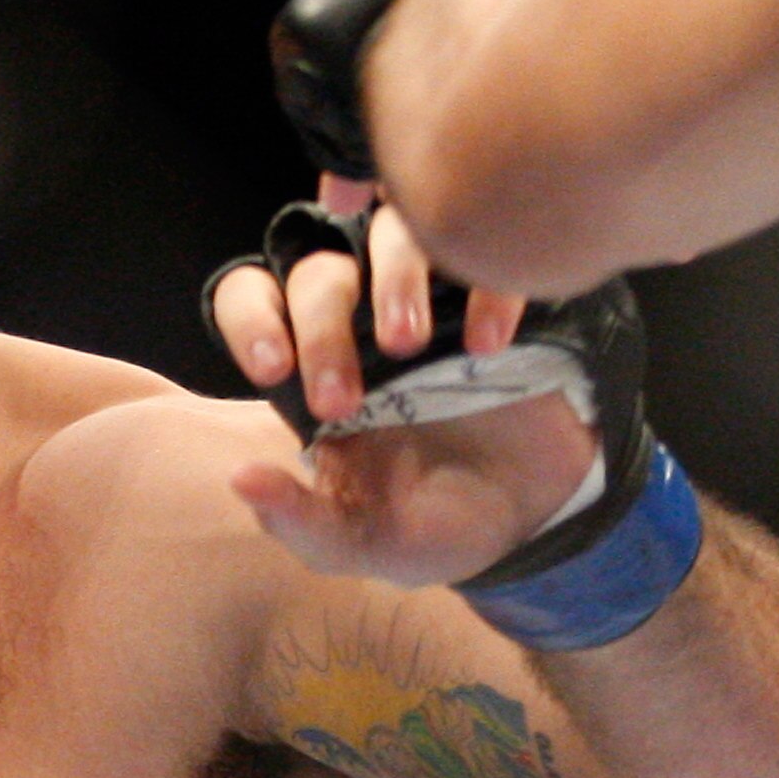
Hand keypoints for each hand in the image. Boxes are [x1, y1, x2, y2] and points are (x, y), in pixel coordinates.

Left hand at [208, 176, 596, 584]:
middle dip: (320, 327)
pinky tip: (490, 347)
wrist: (538, 522)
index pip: (253, 298)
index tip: (273, 369)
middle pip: (317, 272)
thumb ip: (299, 521)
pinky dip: (483, 287)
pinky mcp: (497, 296)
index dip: (252, 319)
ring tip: (412, 344)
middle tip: (344, 401)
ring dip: (392, 278)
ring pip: (391, 234)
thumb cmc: (436, 527)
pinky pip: (485, 253)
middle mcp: (363, 321)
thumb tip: (240, 479)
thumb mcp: (364, 543)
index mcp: (313, 370)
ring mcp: (434, 301)